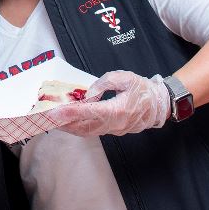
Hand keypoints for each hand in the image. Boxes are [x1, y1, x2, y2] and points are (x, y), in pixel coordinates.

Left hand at [46, 70, 170, 136]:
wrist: (160, 105)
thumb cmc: (143, 90)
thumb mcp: (125, 78)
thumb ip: (105, 82)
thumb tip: (89, 92)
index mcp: (118, 110)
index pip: (90, 112)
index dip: (72, 112)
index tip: (57, 111)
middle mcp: (115, 123)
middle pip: (85, 126)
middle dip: (65, 123)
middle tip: (48, 118)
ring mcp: (115, 129)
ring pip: (88, 131)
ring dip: (70, 127)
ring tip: (55, 121)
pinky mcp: (115, 131)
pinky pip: (93, 132)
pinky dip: (79, 128)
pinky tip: (70, 122)